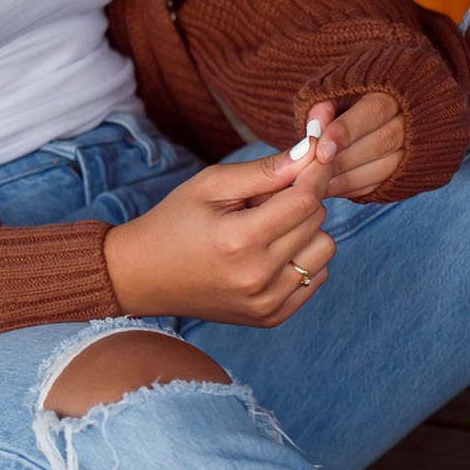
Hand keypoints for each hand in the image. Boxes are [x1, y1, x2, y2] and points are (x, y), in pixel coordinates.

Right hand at [103, 142, 335, 326]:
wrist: (145, 276)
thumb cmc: (175, 221)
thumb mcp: (211, 185)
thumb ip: (264, 170)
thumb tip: (310, 152)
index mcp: (240, 239)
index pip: (305, 201)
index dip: (315, 173)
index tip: (316, 156)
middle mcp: (258, 277)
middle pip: (317, 222)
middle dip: (301, 199)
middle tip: (263, 199)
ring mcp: (266, 303)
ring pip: (324, 251)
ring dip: (306, 231)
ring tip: (267, 227)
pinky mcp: (271, 317)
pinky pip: (316, 278)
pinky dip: (303, 258)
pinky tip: (271, 252)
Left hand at [305, 90, 404, 201]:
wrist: (376, 109)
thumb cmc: (348, 97)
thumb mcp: (334, 91)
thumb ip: (324, 106)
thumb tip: (314, 129)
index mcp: (391, 93)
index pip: (373, 111)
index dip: (345, 133)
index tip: (321, 153)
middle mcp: (408, 120)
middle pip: (381, 143)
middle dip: (343, 161)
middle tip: (313, 174)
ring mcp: (412, 147)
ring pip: (385, 167)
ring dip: (347, 180)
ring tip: (317, 185)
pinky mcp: (405, 170)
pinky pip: (382, 184)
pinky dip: (355, 189)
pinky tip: (331, 188)